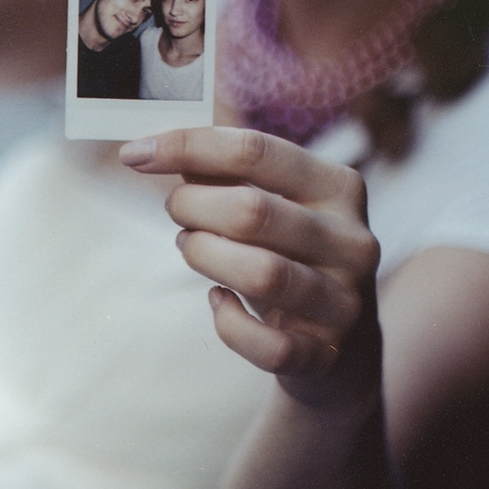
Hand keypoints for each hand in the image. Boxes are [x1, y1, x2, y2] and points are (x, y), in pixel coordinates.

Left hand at [120, 127, 381, 402]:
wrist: (342, 348)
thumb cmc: (291, 257)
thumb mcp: (274, 204)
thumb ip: (230, 168)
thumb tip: (168, 134)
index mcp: (338, 186)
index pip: (256, 150)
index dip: (188, 146)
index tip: (136, 153)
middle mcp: (352, 240)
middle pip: (253, 210)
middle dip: (193, 207)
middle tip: (176, 212)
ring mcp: (344, 301)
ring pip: (263, 273)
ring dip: (205, 256)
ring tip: (191, 248)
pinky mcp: (328, 354)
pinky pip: (267, 344)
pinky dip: (229, 322)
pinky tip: (219, 301)